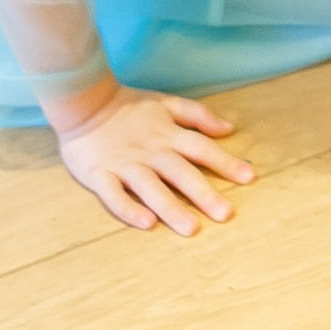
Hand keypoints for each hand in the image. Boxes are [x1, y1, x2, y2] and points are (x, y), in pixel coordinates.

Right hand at [52, 83, 252, 235]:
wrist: (82, 102)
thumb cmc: (128, 106)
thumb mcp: (166, 102)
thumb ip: (198, 115)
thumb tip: (229, 128)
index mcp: (167, 134)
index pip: (201, 149)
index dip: (225, 162)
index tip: (248, 177)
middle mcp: (150, 152)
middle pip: (180, 173)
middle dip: (203, 193)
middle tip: (225, 214)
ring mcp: (124, 165)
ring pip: (151, 189)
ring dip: (171, 208)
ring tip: (191, 228)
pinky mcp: (100, 176)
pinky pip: (114, 196)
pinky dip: (129, 209)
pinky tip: (146, 224)